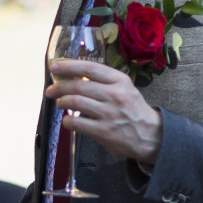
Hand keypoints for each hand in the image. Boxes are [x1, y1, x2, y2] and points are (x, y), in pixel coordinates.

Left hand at [46, 57, 162, 168]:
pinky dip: (67, 121)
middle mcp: (114, 94)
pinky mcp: (104, 131)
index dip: (69, 66)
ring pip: (75, 102)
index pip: (89, 68)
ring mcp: (109, 113)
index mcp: (119, 81)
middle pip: (78, 85)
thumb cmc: (134, 110)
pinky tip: (67, 121)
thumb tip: (75, 76)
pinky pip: (77, 123)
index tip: (55, 67)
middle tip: (50, 91)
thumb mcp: (125, 88)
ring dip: (61, 102)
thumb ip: (104, 81)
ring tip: (59, 103)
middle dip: (59, 87)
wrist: (151, 135)